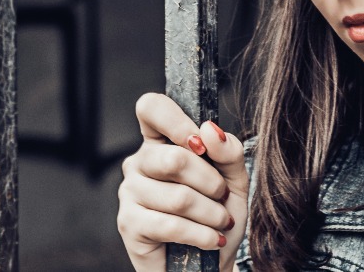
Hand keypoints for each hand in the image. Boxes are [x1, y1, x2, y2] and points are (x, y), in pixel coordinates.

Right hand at [117, 93, 250, 271]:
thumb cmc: (217, 217)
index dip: (175, 119)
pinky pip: (171, 224)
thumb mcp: (234, 180)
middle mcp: (139, 163)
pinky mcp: (129, 224)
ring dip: (211, 214)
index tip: (199, 143)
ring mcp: (129, 193)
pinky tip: (211, 240)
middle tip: (221, 197)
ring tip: (219, 222)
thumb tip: (210, 130)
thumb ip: (228, 151)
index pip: (151, 107)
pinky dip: (202, 235)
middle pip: (173, 158)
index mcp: (160, 142)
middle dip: (211, 182)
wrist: (211, 263)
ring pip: (178, 197)